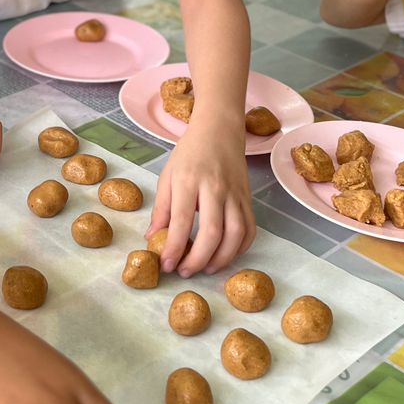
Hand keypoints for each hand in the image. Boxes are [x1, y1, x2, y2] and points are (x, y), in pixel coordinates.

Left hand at [147, 118, 254, 275]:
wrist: (219, 131)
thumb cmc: (189, 154)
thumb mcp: (167, 176)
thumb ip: (161, 208)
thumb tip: (153, 238)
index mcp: (189, 181)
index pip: (182, 221)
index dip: (174, 247)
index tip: (166, 264)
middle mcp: (215, 188)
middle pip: (212, 232)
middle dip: (198, 259)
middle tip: (185, 272)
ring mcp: (235, 194)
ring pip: (235, 234)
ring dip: (222, 258)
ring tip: (206, 269)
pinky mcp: (248, 198)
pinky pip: (250, 229)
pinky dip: (240, 248)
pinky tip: (226, 256)